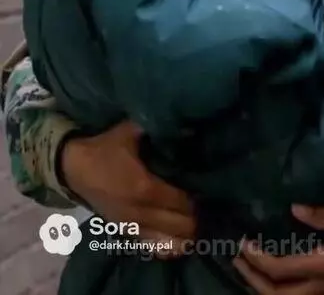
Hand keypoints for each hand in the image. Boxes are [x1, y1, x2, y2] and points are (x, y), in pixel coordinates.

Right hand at [60, 119, 196, 258]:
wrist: (73, 168)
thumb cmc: (104, 148)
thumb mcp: (129, 131)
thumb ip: (156, 127)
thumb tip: (184, 122)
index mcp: (145, 188)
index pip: (182, 203)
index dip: (196, 198)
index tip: (205, 188)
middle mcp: (141, 212)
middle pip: (180, 226)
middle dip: (194, 216)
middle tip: (203, 203)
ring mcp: (132, 226)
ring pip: (169, 242)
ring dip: (184, 233)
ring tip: (193, 220)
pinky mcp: (125, 232)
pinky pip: (152, 246)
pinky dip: (168, 244)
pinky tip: (178, 239)